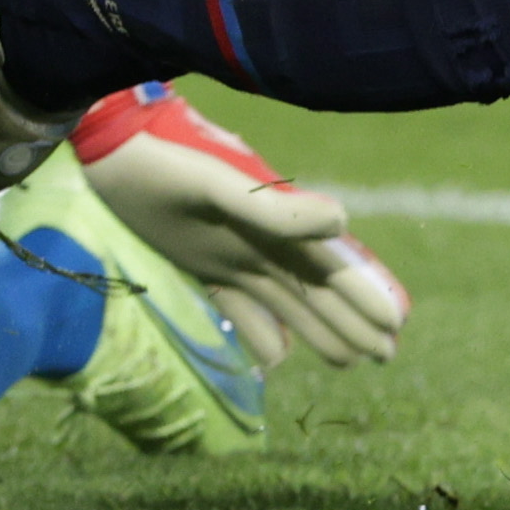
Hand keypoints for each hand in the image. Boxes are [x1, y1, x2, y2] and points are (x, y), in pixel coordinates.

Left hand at [68, 84, 408, 368]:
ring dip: (319, 330)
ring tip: (350, 360)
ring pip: (287, 302)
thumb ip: (276, 209)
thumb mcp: (221, 184)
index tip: (396, 321)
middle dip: (353, 321)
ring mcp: (234, 256)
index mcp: (277, 224)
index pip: (332, 266)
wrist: (113, 148)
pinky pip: (240, 307)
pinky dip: (262, 333)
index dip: (365, 292)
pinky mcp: (202, 264)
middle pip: (318, 290)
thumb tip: (342, 224)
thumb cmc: (169, 161)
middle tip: (388, 353)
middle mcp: (264, 243)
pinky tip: (279, 357)